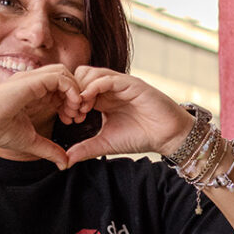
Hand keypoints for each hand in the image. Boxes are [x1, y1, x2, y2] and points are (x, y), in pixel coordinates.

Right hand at [0, 66, 84, 168]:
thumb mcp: (31, 142)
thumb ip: (49, 150)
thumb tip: (64, 164)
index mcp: (33, 94)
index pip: (60, 89)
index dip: (70, 103)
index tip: (71, 121)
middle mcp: (33, 83)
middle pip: (65, 77)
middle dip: (76, 95)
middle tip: (77, 116)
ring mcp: (32, 79)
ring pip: (64, 73)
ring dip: (75, 91)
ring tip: (74, 111)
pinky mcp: (31, 81)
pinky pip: (60, 77)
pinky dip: (71, 90)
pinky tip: (71, 106)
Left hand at [59, 69, 195, 164]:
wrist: (167, 136)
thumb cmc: (140, 137)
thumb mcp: (106, 143)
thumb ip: (86, 148)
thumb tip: (66, 160)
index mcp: (103, 98)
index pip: (77, 88)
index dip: (68, 100)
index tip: (67, 118)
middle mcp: (110, 87)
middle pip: (80, 75)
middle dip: (72, 92)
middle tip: (72, 112)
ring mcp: (120, 84)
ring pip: (91, 73)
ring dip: (81, 89)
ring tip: (81, 109)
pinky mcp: (131, 83)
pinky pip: (107, 78)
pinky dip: (94, 87)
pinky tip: (89, 103)